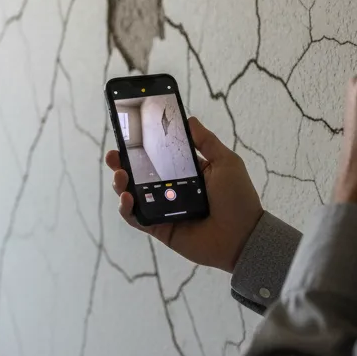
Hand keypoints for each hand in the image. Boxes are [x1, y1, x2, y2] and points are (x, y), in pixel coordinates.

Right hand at [105, 117, 262, 273]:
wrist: (242, 236)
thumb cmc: (237, 197)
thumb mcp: (225, 162)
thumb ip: (206, 142)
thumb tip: (190, 119)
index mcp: (186, 172)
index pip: (158, 156)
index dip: (141, 146)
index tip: (128, 135)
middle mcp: (171, 189)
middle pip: (140, 174)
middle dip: (123, 163)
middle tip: (114, 155)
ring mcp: (163, 209)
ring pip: (133, 194)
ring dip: (121, 184)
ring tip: (120, 176)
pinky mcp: (159, 228)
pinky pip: (137, 218)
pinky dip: (126, 208)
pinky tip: (126, 198)